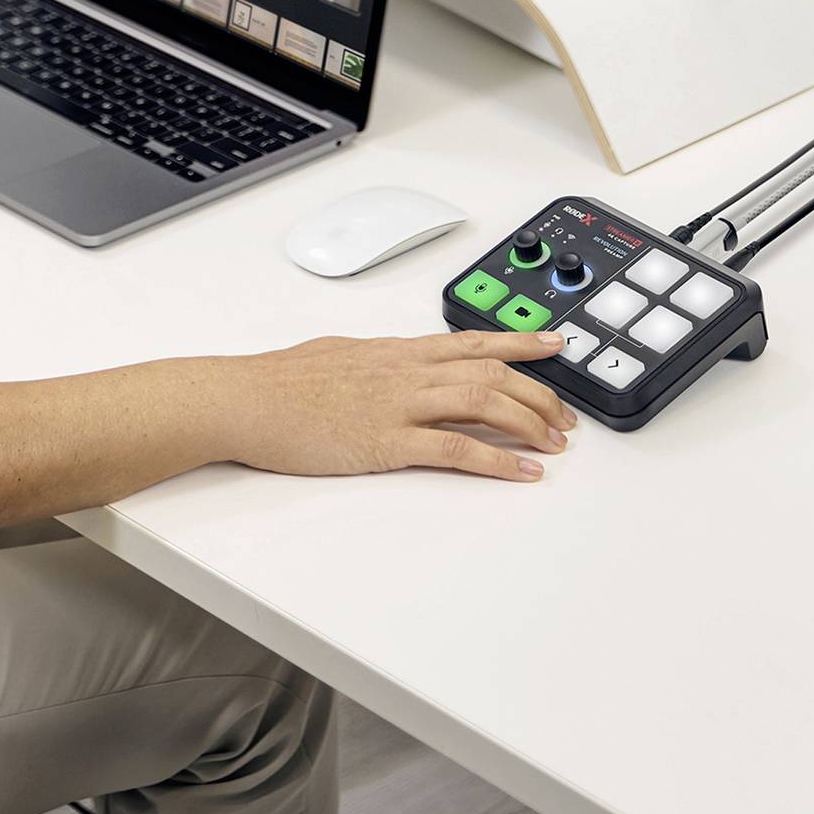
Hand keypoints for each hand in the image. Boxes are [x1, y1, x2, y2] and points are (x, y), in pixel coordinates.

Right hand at [232, 329, 575, 481]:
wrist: (247, 398)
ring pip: (482, 402)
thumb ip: (374, 363)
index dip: (519, 343)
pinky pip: (455, 449)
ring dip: (527, 423)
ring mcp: (398, 403)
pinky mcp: (386, 441)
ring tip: (555, 444)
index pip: (471, 340)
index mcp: (395, 351)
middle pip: (489, 372)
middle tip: (566, 416)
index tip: (555, 344)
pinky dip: (496, 461)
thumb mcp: (337, 357)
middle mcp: (405, 370)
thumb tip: (391, 366)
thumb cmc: (280, 382)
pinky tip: (521, 474)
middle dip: (537, 393)